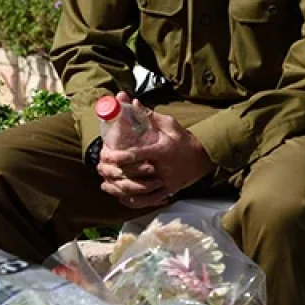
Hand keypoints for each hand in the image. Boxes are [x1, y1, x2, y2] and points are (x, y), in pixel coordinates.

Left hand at [97, 104, 213, 208]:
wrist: (204, 157)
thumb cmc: (185, 139)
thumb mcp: (170, 124)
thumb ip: (150, 115)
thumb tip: (133, 102)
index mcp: (161, 151)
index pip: (136, 155)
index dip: (119, 156)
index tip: (107, 154)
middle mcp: (162, 169)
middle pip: (133, 175)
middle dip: (114, 172)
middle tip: (101, 168)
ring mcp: (165, 182)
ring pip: (138, 191)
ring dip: (119, 190)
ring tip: (105, 185)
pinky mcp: (167, 191)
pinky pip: (148, 201)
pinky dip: (133, 202)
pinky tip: (122, 198)